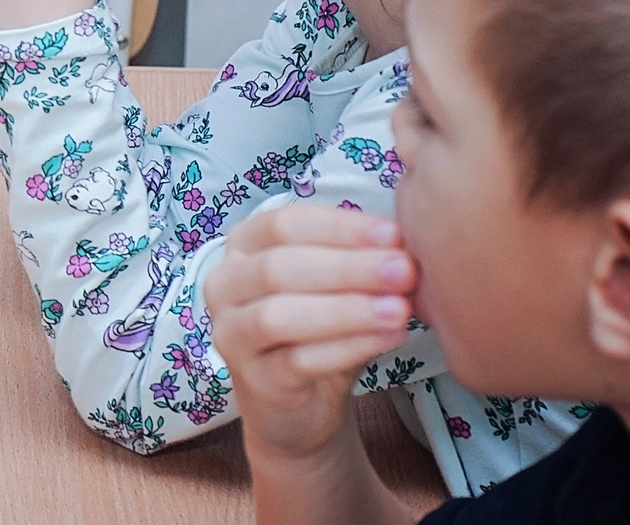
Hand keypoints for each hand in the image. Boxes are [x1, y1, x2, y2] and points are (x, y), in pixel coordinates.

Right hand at [204, 204, 415, 464]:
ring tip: (399, 309)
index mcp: (242, 246)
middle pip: (279, 267)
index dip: (340, 227)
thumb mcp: (332, 284)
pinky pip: (298, 362)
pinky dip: (347, 348)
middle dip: (348, 267)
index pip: (284, 224)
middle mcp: (224, 285)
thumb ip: (356, 259)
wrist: (296, 404)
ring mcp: (231, 335)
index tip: (395, 234)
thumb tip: (402, 240)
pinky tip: (388, 339)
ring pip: (280, 316)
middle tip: (405, 270)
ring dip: (346, 310)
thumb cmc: (317, 329)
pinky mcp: (254, 381)